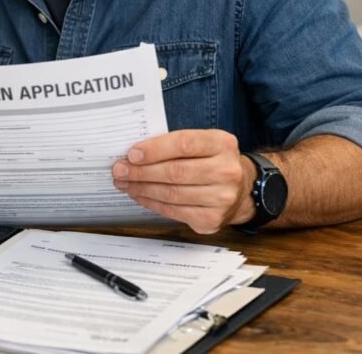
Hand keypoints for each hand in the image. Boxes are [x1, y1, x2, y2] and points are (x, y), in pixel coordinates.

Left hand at [112, 129, 255, 233]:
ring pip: (172, 194)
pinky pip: (174, 211)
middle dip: (141, 172)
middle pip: (175, 172)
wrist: (241, 190)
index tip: (131, 154)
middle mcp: (226, 171)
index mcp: (223, 144)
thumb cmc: (212, 161)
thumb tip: (134, 153)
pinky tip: (140, 195)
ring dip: (142, 189)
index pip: (183, 144)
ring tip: (124, 183)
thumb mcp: (203, 143)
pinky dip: (152, 203)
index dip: (154, 150)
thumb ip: (174, 144)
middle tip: (119, 170)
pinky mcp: (212, 219)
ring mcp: (222, 198)